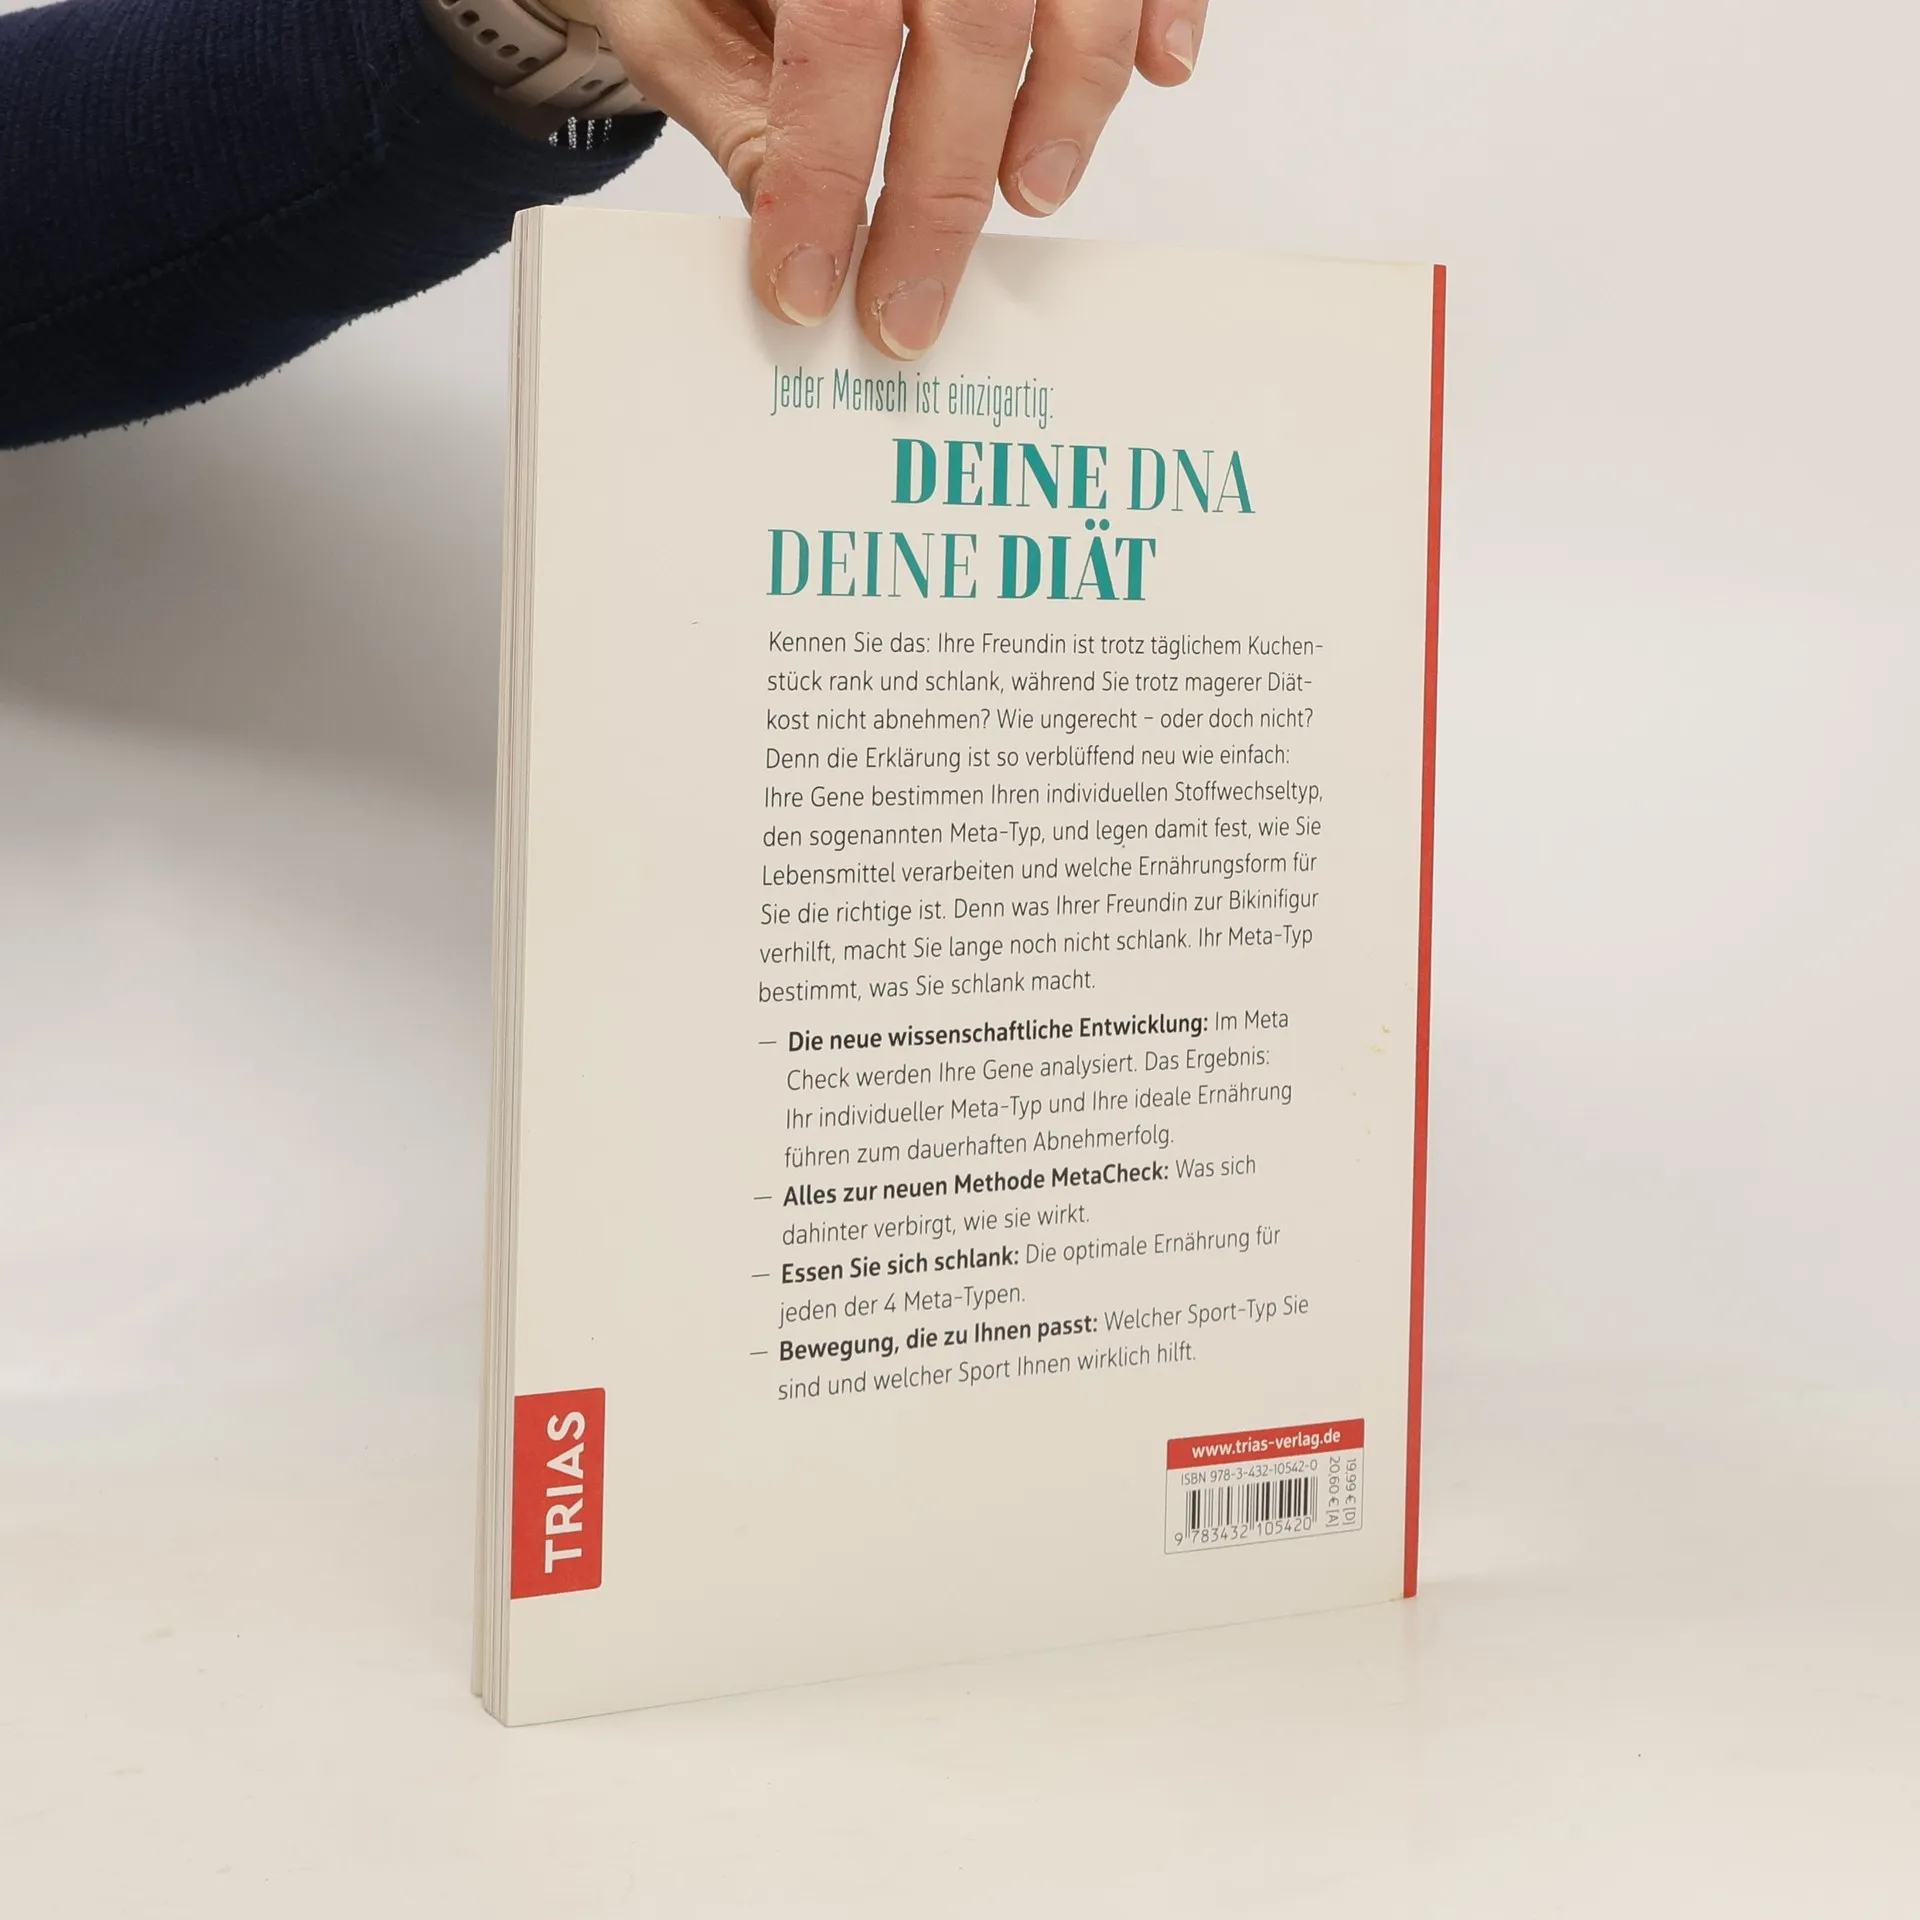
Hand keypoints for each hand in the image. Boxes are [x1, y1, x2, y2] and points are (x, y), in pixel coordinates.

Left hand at [583, 0, 1205, 357]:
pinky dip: (1168, 15)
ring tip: (1030, 195)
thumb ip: (737, 106)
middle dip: (938, 198)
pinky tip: (1161, 71)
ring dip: (1070, 108)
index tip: (806, 286)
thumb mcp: (680, 10)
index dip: (823, 176)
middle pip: (970, 35)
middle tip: (905, 313)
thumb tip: (791, 227)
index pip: (838, 38)